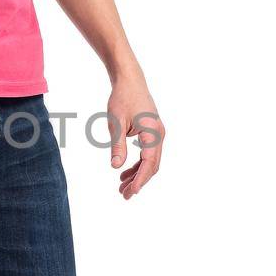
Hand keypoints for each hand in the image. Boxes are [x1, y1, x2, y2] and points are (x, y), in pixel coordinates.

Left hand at [108, 70, 164, 198]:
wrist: (130, 80)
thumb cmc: (122, 98)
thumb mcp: (116, 123)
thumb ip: (117, 146)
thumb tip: (116, 167)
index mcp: (153, 133)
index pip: (148, 162)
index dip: (140, 179)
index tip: (131, 192)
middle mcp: (159, 135)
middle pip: (152, 165)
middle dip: (138, 181)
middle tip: (123, 195)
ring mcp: (157, 134)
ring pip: (150, 161)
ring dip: (137, 174)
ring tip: (122, 186)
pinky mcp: (152, 133)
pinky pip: (148, 154)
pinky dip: (138, 164)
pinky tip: (125, 171)